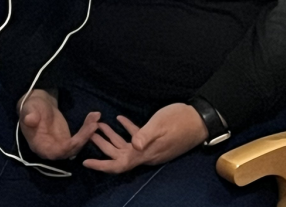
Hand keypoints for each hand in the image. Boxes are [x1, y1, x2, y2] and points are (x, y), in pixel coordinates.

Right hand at [18, 90, 100, 160]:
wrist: (37, 104)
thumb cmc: (31, 106)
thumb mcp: (29, 108)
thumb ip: (29, 115)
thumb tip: (29, 119)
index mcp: (39, 146)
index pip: (55, 153)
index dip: (67, 148)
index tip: (79, 138)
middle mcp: (51, 150)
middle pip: (70, 150)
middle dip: (83, 138)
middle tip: (94, 124)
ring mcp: (61, 145)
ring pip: (77, 145)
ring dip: (88, 133)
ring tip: (96, 118)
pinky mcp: (68, 139)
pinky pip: (80, 137)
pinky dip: (87, 128)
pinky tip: (94, 117)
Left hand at [83, 103, 207, 173]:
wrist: (199, 120)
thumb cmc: (179, 120)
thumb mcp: (160, 125)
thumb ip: (145, 135)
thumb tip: (132, 146)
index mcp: (145, 154)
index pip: (119, 165)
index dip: (102, 165)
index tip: (86, 161)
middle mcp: (146, 154)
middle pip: (119, 156)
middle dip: (102, 147)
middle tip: (89, 132)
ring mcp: (151, 148)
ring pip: (126, 146)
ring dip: (112, 136)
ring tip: (99, 124)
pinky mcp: (156, 139)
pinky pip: (137, 138)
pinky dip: (127, 129)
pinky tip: (120, 119)